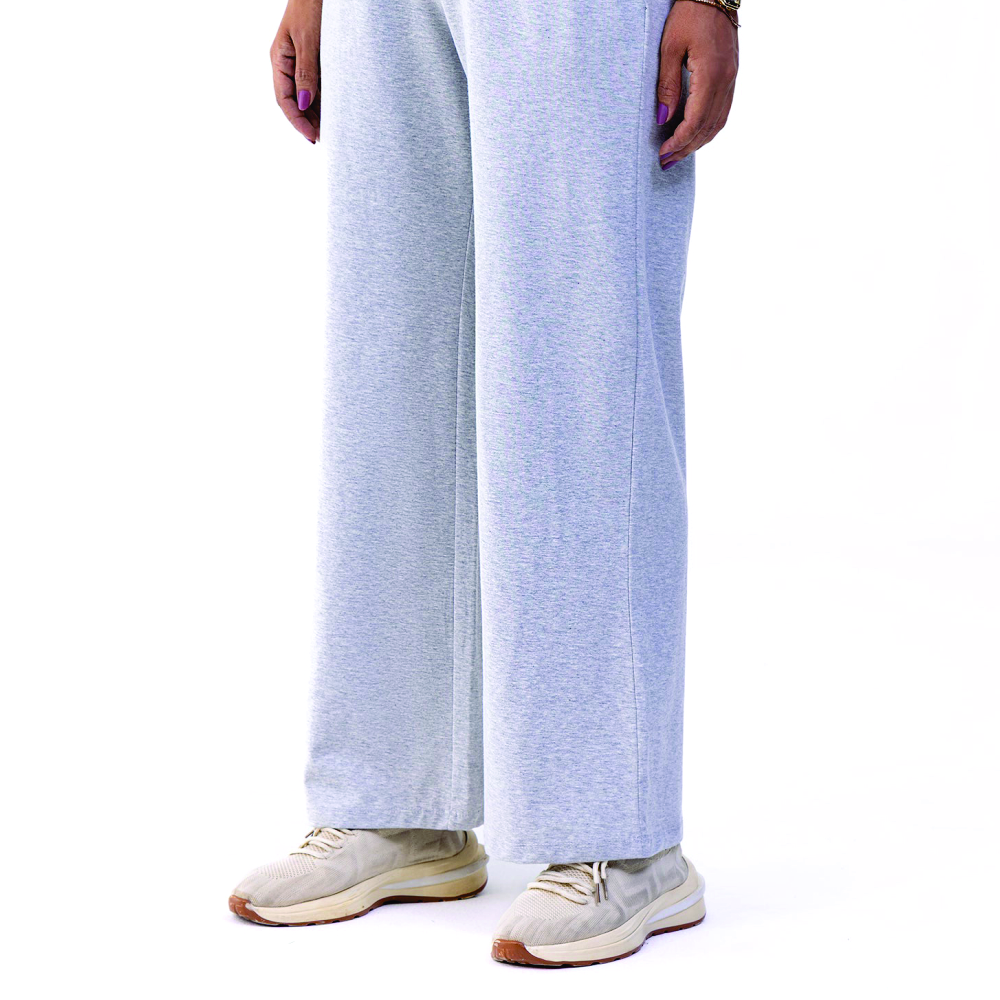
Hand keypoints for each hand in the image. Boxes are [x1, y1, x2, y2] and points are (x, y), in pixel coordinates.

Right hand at [270, 0, 322, 142]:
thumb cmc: (311, 6)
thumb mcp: (307, 40)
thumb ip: (306, 72)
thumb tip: (303, 104)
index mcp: (280, 59)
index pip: (284, 99)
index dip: (297, 121)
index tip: (312, 137)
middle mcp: (288, 63)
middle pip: (294, 101)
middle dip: (306, 122)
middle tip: (323, 140)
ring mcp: (301, 62)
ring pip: (306, 95)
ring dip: (315, 114)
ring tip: (328, 132)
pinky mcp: (316, 59)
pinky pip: (317, 85)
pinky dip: (324, 101)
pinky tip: (333, 112)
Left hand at [656, 2, 738, 169]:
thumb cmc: (689, 13)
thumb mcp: (669, 47)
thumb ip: (667, 86)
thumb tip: (662, 119)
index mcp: (711, 74)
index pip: (696, 120)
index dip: (679, 142)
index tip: (664, 154)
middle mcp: (726, 80)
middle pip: (708, 127)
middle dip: (687, 148)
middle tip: (667, 162)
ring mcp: (732, 78)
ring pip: (719, 122)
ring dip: (699, 142)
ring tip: (680, 153)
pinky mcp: (731, 75)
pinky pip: (723, 110)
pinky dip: (709, 128)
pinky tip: (695, 134)